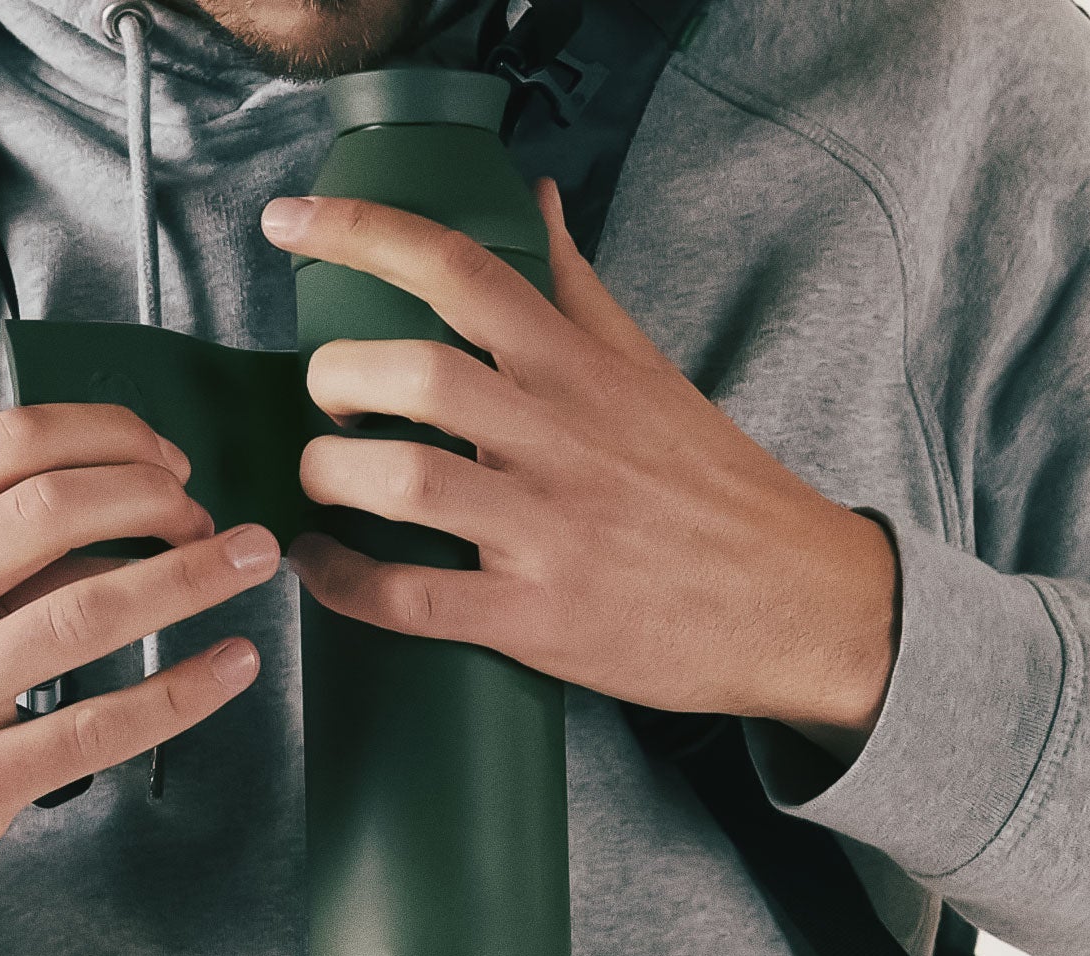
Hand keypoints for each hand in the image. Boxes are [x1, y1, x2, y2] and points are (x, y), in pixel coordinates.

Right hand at [0, 404, 280, 915]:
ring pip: (84, 612)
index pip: (6, 447)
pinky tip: (233, 664)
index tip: (171, 459)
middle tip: (212, 521)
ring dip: (189, 578)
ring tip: (251, 563)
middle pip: (49, 512)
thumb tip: (130, 500)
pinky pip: (99, 725)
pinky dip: (182, 690)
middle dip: (154, 500)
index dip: (108, 438)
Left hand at [260, 181, 899, 763]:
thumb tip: (535, 204)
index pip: (462, 270)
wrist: (799, 603)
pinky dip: (347, 584)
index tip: (291, 225)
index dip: (362, 233)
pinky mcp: (538, 618)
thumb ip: (579, 290)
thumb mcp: (652, 372)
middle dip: (336, 377)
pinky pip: (414, 600)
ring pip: (408, 484)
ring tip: (321, 477)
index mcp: (581, 370)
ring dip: (334, 474)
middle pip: (418, 375)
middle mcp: (562, 441)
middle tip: (323, 397)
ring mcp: (549, 533)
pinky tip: (322, 564)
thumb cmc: (717, 488)